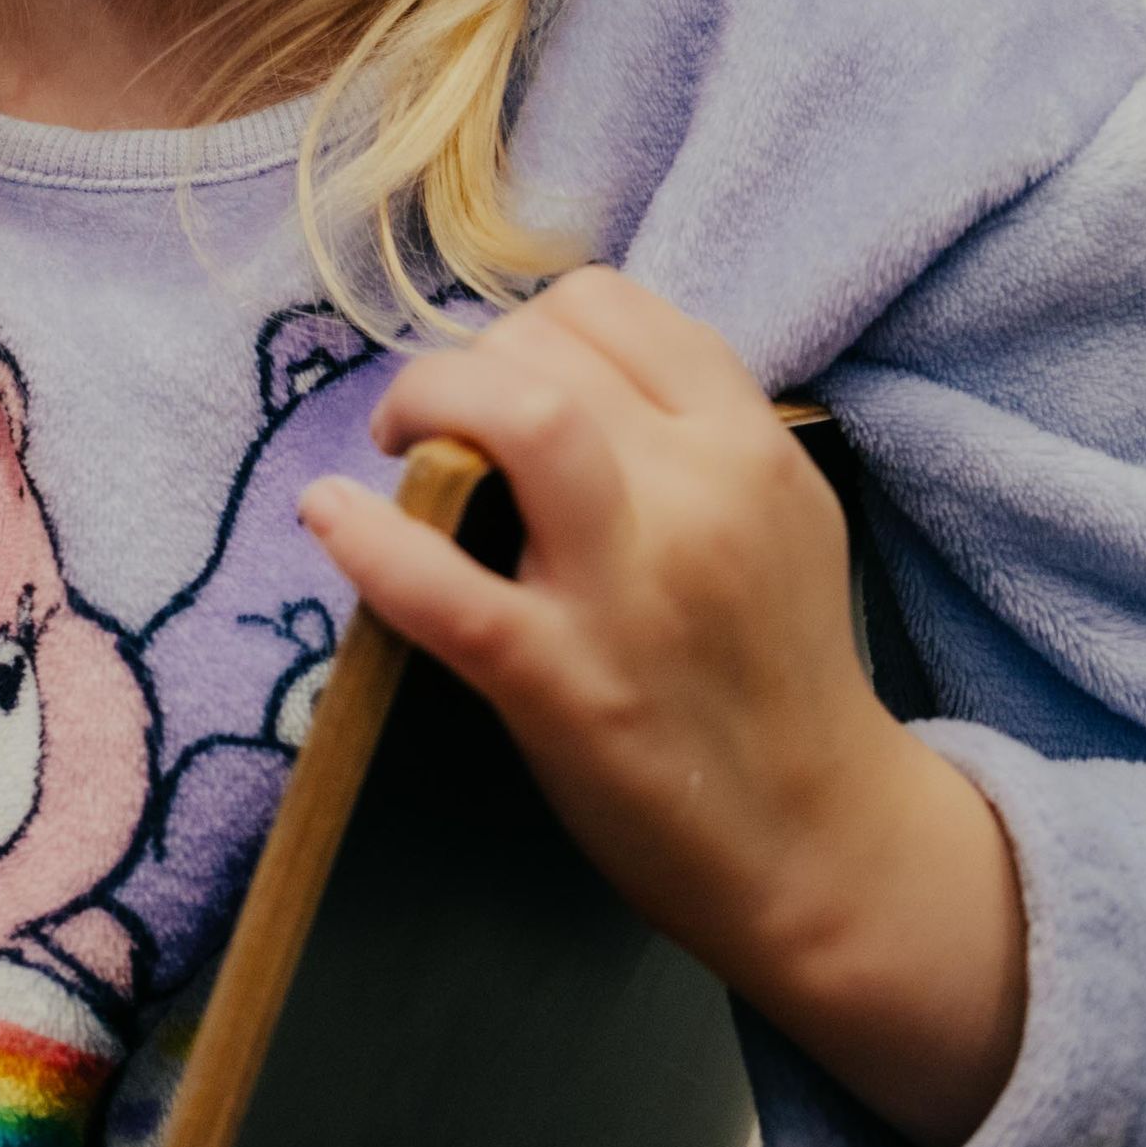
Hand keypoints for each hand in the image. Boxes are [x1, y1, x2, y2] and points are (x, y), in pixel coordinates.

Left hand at [296, 270, 1027, 1146]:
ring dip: (429, 399)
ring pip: (521, 416)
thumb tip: (554, 372)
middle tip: (439, 422)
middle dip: (469, 365)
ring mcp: (630, 589)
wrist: (818, 840)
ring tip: (396, 442)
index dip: (528, 327)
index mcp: (751, 445)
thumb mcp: (775, 514)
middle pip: (550, 347)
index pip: (612, 307)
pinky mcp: (563, 681)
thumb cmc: (772, 669)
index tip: (502, 377)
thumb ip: (690, 432)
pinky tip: (327, 516)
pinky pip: (443, 588)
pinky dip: (369, 540)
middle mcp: (701, 494)